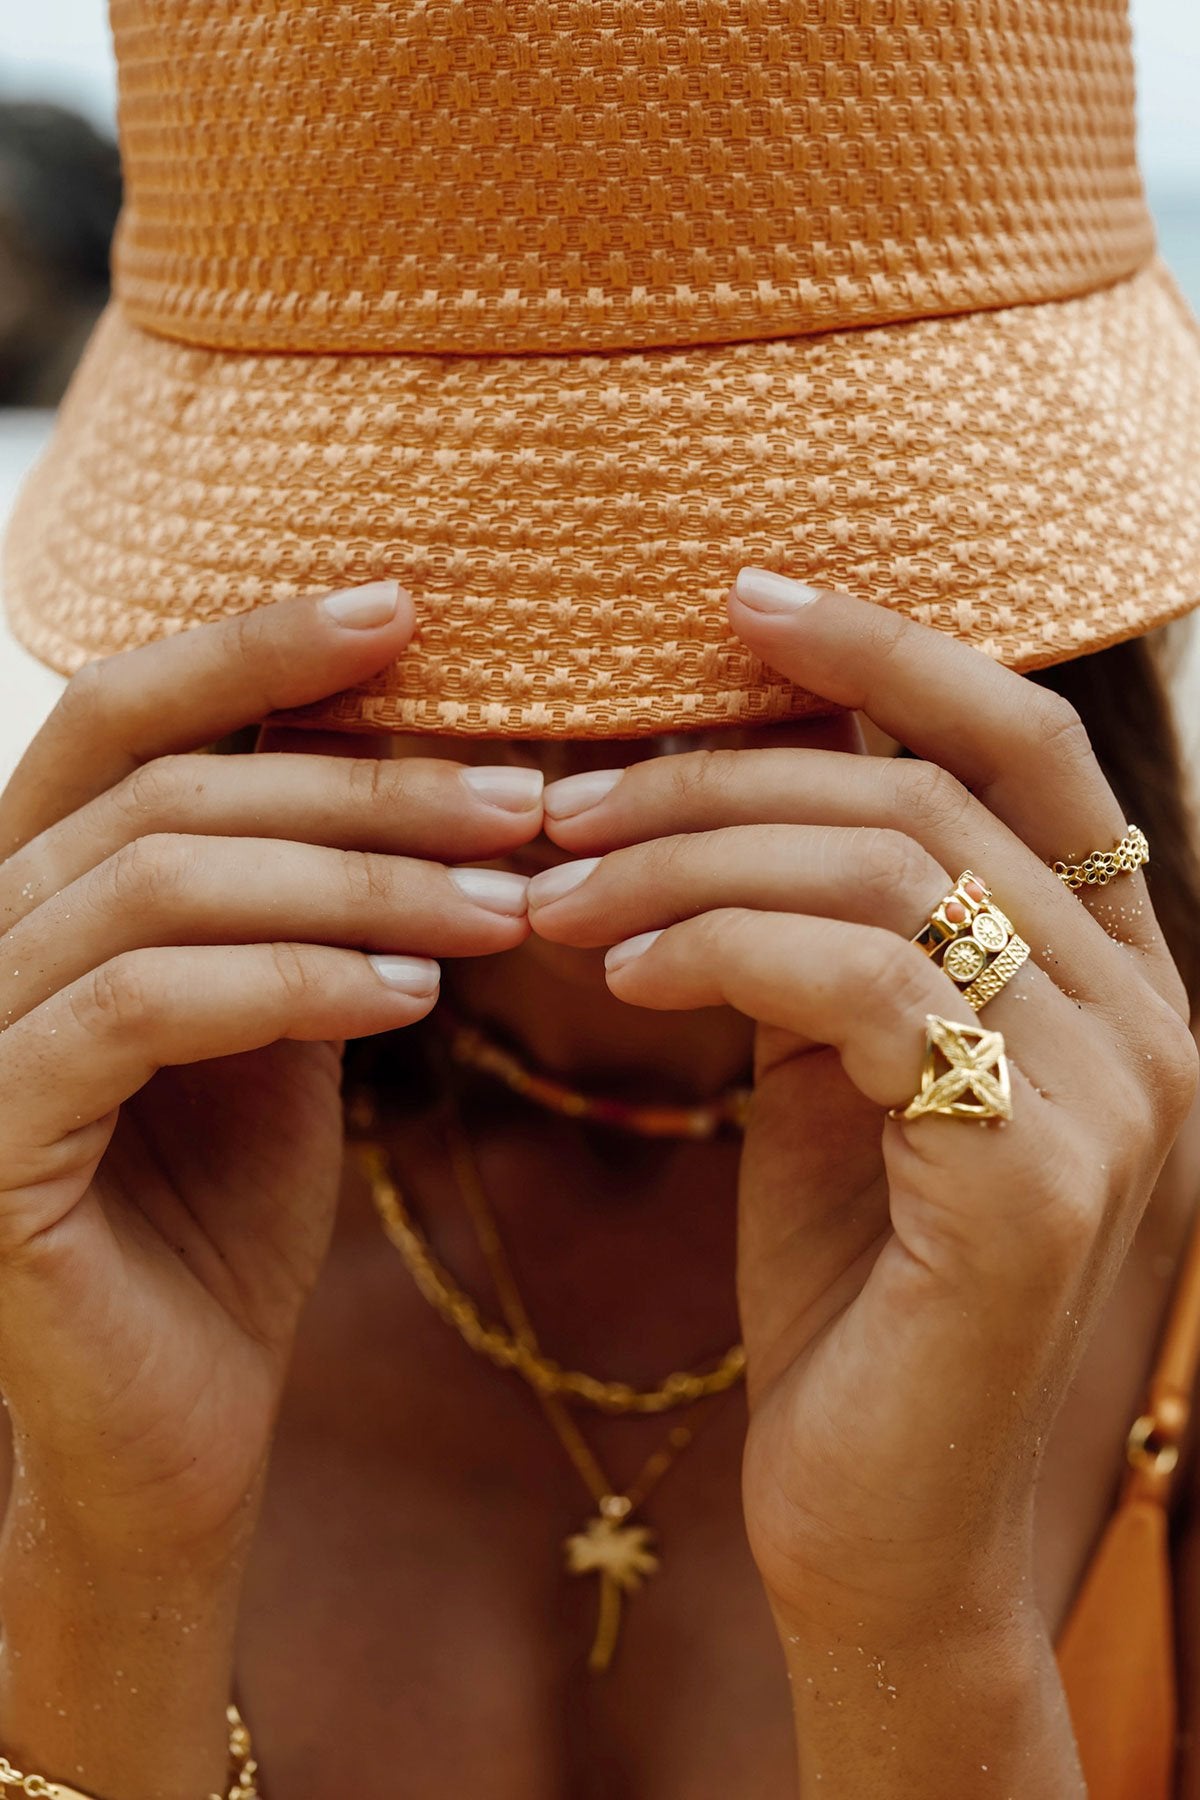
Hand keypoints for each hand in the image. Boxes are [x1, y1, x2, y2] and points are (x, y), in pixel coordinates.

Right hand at [0, 582, 538, 1560]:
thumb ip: (308, 886)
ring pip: (162, 881)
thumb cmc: (230, 1201)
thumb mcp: (280, 1009)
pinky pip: (140, 1005)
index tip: (412, 611)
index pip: (127, 707)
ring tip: (500, 910)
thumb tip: (439, 756)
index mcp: (45, 882)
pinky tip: (410, 998)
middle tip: (526, 805)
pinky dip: (289, 982)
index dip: (259, 644)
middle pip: (170, 788)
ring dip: (354, 882)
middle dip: (364, 787)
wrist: (171, 1414)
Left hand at [528, 582, 1196, 1649]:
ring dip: (692, 860)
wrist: (883, 1532)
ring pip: (890, 871)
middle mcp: (1146, 1016)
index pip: (1017, 743)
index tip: (737, 599)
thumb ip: (835, 938)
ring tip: (556, 894)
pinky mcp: (1035, 1180)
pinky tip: (623, 978)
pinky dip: (724, 950)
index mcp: (1105, 977)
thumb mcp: (841, 1083)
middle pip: (926, 794)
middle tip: (562, 802)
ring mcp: (1110, 1097)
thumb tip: (735, 787)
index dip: (886, 651)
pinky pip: (867, 985)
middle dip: (720, 776)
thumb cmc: (851, 1298)